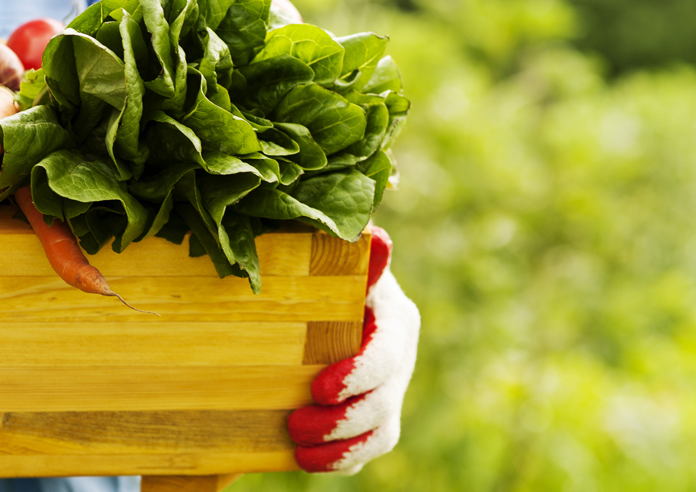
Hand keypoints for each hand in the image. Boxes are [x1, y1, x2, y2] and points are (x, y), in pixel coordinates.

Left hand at [287, 226, 420, 473]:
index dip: (358, 375)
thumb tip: (377, 236)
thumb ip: (351, 257)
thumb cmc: (318, 277)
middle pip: (385, 399)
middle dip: (341, 419)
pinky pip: (371, 449)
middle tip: (295, 424)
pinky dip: (341, 460)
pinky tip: (308, 460)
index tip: (319, 389)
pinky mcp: (378, 416)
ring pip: (382, 431)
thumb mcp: (331, 263)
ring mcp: (392, 388)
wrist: (310, 305)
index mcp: (392, 316)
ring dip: (340, 446)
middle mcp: (400, 354)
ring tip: (299, 448)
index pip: (386, 352)